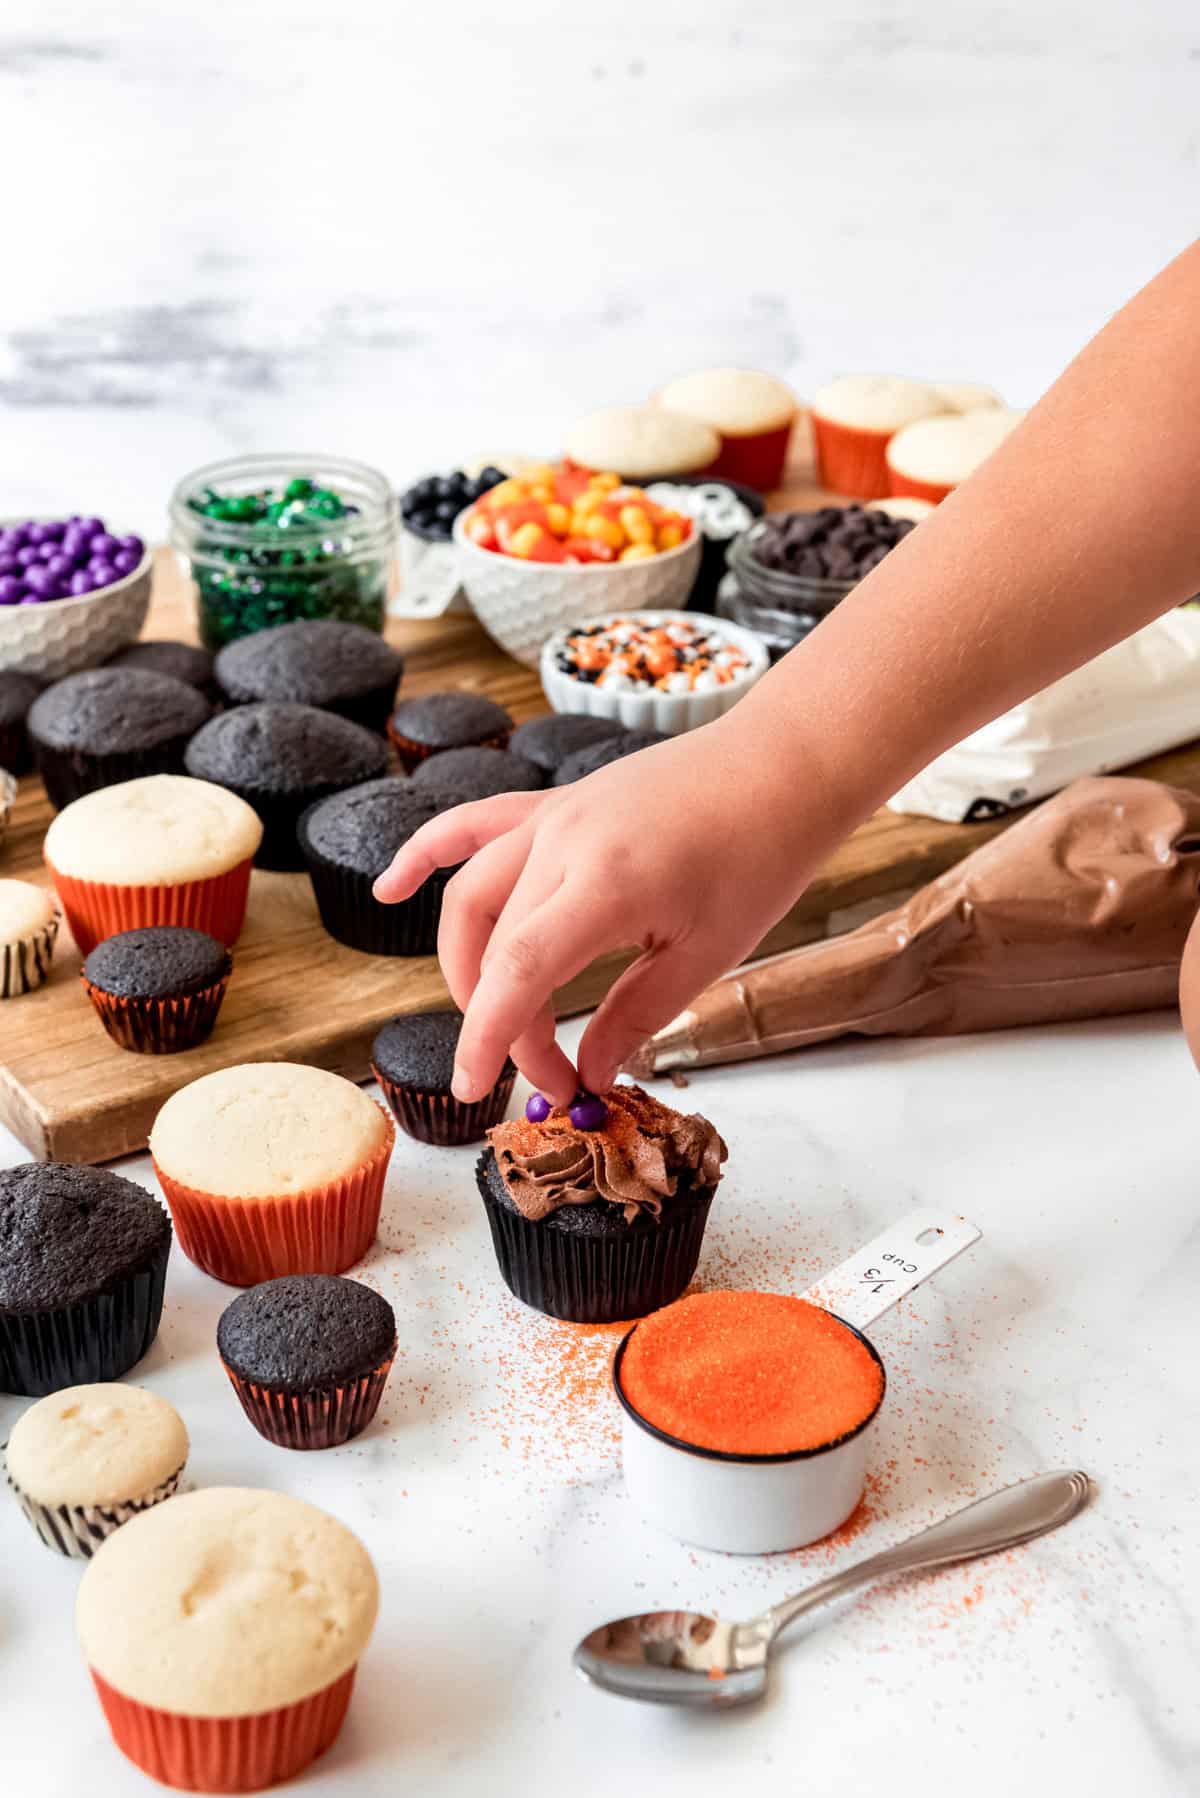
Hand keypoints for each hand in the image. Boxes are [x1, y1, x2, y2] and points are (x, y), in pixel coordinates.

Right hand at [373, 723, 822, 1105]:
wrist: (781, 767)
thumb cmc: (761, 855)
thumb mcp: (707, 954)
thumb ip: (636, 1015)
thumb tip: (588, 1070)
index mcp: (605, 883)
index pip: (517, 970)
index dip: (488, 1037)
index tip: (478, 1089)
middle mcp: (562, 842)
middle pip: (495, 946)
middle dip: (506, 1021)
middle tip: (548, 1069)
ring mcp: (551, 815)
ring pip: (471, 895)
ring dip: (465, 963)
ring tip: (488, 1017)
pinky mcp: (554, 804)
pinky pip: (472, 827)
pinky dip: (426, 855)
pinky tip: (390, 888)